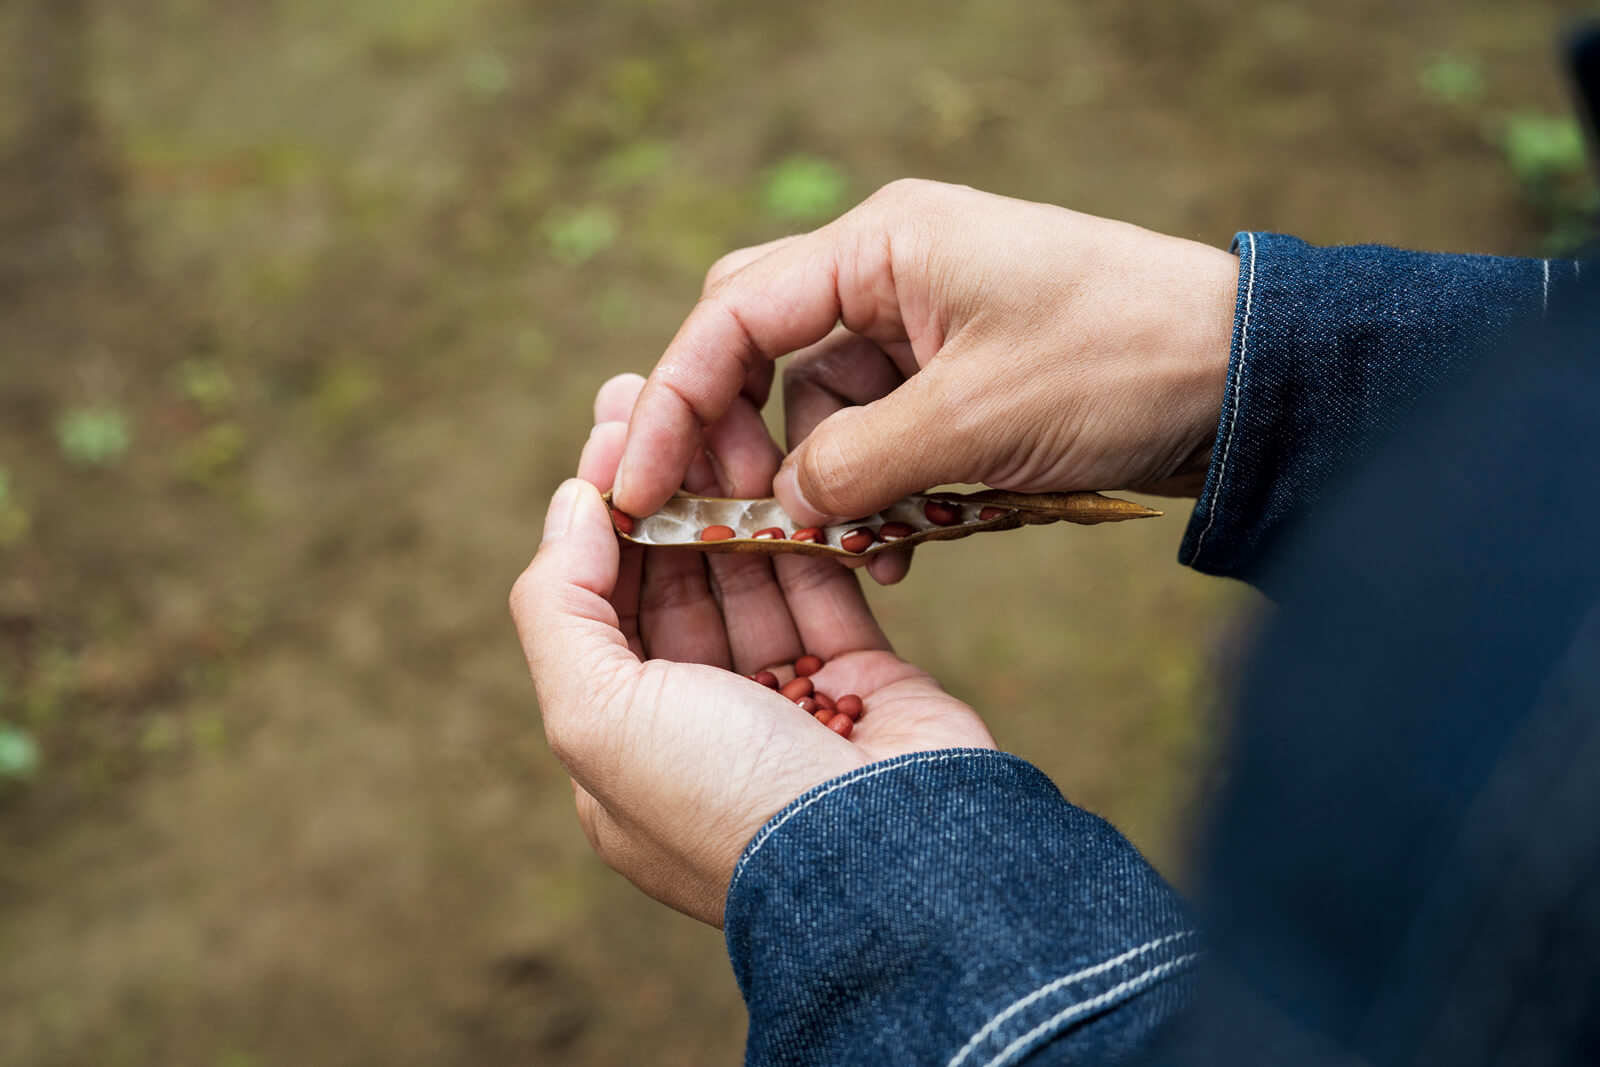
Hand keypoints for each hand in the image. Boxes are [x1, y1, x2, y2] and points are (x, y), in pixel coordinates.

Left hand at [509, 374, 994, 925]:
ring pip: (749, 573)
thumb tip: (568, 506)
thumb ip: (559, 605)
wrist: (891, 862)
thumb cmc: (726, 798)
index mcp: (623, 753)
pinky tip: (786, 458)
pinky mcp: (860, 680)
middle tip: (661, 389)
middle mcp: (700, 728)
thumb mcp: (596, 716)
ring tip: (727, 400)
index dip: (599, 515)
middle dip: (664, 485)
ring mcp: (784, 705)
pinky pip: (821, 586)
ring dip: (732, 490)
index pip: (596, 610)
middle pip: (672, 581)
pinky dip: (803, 527)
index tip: (613, 427)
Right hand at [611, 179, 1237, 583]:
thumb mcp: (974, 422)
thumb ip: (855, 464)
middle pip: (762, 351)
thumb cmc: (1119, 365)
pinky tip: (898, 545)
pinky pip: (881, 430)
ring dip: (824, 482)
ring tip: (854, 549)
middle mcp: (888, 271)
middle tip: (745, 520)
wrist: (1244, 378)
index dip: (675, 404)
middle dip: (744, 440)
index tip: (639, 487)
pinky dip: (877, 487)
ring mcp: (922, 322)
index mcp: (881, 246)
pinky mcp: (956, 373)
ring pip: (820, 405)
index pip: (733, 316)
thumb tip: (779, 506)